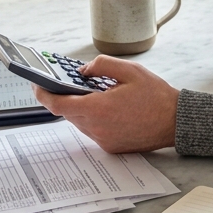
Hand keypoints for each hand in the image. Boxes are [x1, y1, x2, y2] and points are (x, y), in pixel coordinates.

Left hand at [32, 55, 178, 152]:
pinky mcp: (110, 146)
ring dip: (80, 107)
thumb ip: (101, 66)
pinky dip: (93, 117)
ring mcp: (103, 139)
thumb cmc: (157, 97)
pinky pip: (92, 129)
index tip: (36, 85)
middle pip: (67, 112)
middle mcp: (97, 128)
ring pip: (79, 121)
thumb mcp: (130, 70)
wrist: (176, 122)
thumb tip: (83, 70)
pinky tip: (106, 106)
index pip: (58, 104)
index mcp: (98, 108)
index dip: (43, 94)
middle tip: (66, 82)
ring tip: (91, 92)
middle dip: (65, 96)